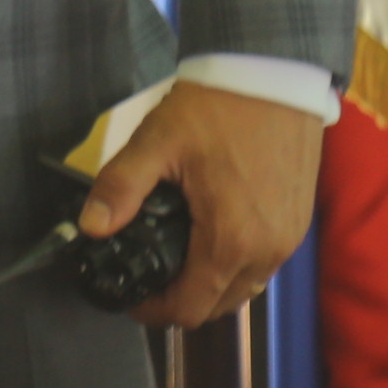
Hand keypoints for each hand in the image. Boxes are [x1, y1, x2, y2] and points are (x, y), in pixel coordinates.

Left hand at [81, 80, 324, 327]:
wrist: (273, 75)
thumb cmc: (217, 108)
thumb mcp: (157, 143)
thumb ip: (121, 188)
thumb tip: (90, 228)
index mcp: (232, 240)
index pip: (192, 307)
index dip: (155, 311)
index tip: (131, 298)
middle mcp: (268, 251)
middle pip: (219, 305)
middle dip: (181, 301)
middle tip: (147, 278)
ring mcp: (288, 239)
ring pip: (244, 288)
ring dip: (210, 284)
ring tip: (173, 258)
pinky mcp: (298, 223)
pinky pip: (263, 264)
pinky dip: (234, 265)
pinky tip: (208, 236)